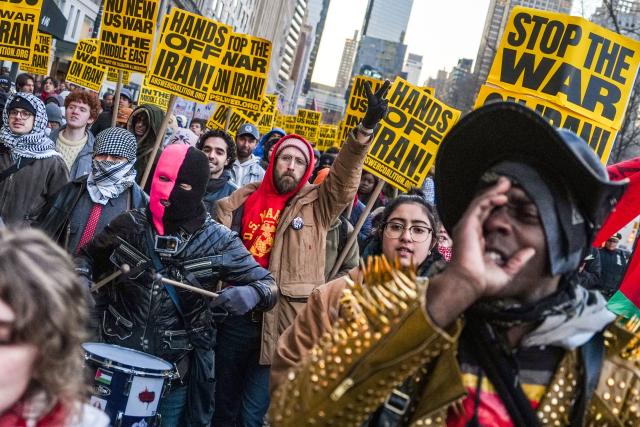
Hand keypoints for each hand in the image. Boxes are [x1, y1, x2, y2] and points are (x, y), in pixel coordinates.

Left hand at [211, 286, 258, 315]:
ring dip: (229, 308)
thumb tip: (214, 296)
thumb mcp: (232, 288)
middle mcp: (235, 300)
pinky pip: (235, 313)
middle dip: (223, 305)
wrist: (254, 294)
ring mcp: (239, 306)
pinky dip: (235, 311)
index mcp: (232, 293)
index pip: (220, 299)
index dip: (214, 303)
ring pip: (229, 310)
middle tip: (227, 302)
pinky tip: (238, 306)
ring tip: (234, 303)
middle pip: (224, 306)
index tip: (211, 305)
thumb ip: (224, 292)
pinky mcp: (243, 311)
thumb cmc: (241, 290)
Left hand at [362, 80, 390, 129]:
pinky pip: (387, 109)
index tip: (365, 82)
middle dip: (385, 86)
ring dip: (384, 108)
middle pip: (381, 92)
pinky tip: (382, 117)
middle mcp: (376, 99)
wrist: (372, 121)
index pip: (369, 93)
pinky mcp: (385, 106)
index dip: (367, 88)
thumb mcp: (374, 113)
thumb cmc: (371, 116)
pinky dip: (384, 113)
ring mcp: (381, 102)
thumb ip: (379, 109)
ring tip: (380, 113)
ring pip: (385, 103)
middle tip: (388, 81)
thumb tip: (384, 105)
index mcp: (371, 100)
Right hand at [447, 177, 535, 298]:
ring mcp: (467, 226)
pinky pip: (478, 206)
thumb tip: (530, 251)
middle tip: (506, 183)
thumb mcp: (505, 271)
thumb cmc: (482, 282)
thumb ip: (517, 261)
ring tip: (505, 183)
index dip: (495, 206)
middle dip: (495, 193)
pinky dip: (489, 198)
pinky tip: (501, 195)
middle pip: (483, 207)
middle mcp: (470, 231)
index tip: (507, 198)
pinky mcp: (467, 224)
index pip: (486, 217)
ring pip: (480, 203)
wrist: (469, 283)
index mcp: (476, 240)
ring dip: (493, 192)